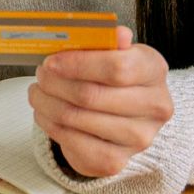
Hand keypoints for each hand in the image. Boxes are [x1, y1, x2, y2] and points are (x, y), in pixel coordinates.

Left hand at [28, 26, 171, 177]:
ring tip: (38, 92)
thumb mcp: (114, 51)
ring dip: (47, 103)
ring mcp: (138, 138)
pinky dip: (50, 125)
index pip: (117, 68)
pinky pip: (73, 143)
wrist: (127, 115)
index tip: (51, 61)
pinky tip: (45, 113)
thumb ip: (108, 40)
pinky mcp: (116, 161)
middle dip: (55, 83)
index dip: (77, 64)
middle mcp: (155, 107)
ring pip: (76, 119)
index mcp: (154, 70)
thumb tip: (116, 33)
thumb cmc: (115, 76)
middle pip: (91, 95)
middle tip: (40, 75)